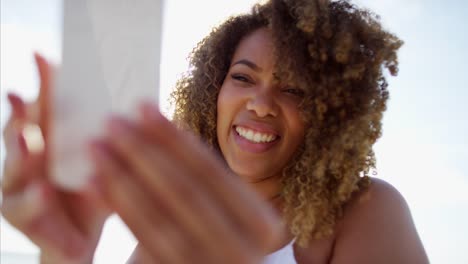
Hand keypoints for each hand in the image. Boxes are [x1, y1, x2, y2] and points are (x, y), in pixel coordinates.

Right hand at [1, 54, 108, 262]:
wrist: (81, 241)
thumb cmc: (97, 195)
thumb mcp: (110, 164)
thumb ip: (116, 140)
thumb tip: (145, 106)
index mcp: (51, 142)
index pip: (44, 108)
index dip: (42, 84)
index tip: (43, 56)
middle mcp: (29, 160)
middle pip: (19, 130)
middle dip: (22, 112)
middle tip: (24, 94)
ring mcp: (19, 187)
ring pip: (13, 167)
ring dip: (19, 153)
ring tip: (29, 139)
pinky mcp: (24, 218)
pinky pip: (24, 209)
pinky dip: (33, 201)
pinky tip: (43, 192)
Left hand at [90, 103, 283, 263]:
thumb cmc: (211, 244)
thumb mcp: (220, 216)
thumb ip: (198, 184)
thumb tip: (155, 126)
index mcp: (261, 224)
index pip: (210, 171)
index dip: (174, 137)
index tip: (142, 107)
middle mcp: (244, 250)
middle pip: (186, 189)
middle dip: (144, 151)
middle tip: (112, 120)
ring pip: (161, 215)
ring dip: (124, 176)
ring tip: (97, 146)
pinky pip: (145, 239)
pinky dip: (119, 209)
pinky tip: (95, 182)